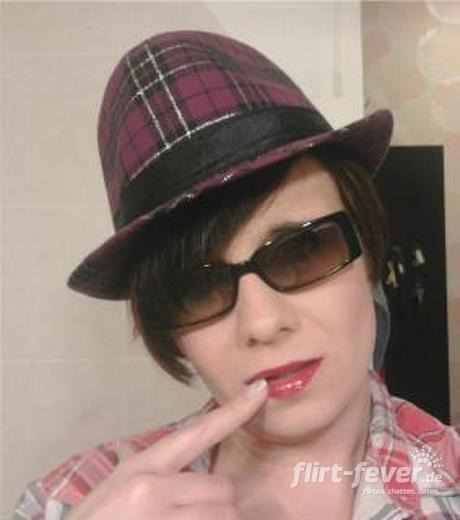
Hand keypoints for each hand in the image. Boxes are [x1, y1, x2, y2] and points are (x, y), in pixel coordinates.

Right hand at [68, 379, 267, 518]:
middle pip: (222, 489)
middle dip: (219, 507)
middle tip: (196, 516)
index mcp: (141, 468)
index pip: (197, 432)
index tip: (261, 390)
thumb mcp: (113, 489)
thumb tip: (153, 451)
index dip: (233, 411)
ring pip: (225, 518)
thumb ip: (142, 469)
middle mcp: (152, 490)